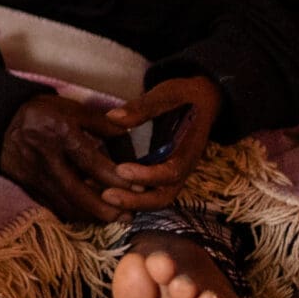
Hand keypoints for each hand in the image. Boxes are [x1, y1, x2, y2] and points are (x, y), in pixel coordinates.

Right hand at [0, 94, 140, 222]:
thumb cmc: (44, 113)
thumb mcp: (73, 108)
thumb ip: (103, 124)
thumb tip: (131, 135)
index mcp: (59, 133)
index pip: (91, 162)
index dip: (116, 178)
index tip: (139, 189)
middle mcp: (44, 157)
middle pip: (77, 192)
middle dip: (105, 209)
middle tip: (128, 216)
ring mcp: (32, 175)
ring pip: (64, 205)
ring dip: (90, 216)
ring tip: (113, 219)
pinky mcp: (24, 187)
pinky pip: (51, 207)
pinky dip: (72, 214)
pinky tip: (88, 216)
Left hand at [99, 76, 221, 207]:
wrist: (201, 101)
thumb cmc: (183, 97)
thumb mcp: (167, 95)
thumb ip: (143, 107)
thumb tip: (112, 117)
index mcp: (187, 151)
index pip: (171, 173)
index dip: (147, 176)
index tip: (121, 169)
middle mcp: (180, 169)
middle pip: (163, 197)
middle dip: (135, 200)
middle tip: (106, 195)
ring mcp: (169, 174)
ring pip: (152, 199)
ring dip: (127, 202)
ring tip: (97, 195)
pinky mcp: (157, 174)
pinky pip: (143, 191)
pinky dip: (124, 193)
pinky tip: (97, 187)